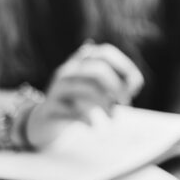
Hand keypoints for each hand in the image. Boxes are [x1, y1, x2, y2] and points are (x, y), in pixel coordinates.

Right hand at [25, 42, 143, 148]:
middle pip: (98, 70)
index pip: (104, 52)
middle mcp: (68, 71)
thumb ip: (115, 82)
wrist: (44, 121)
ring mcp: (57, 89)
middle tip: (126, 103)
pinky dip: (88, 119)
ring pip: (87, 89)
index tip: (136, 84)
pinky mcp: (50, 108)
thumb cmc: (77, 103)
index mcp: (80, 62)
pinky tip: (94, 127)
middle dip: (117, 87)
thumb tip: (134, 82)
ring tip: (113, 117)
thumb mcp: (96, 89)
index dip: (124, 65)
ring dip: (106, 104)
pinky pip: (72, 111)